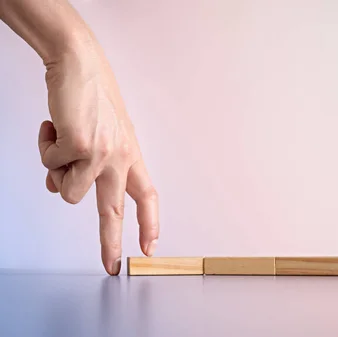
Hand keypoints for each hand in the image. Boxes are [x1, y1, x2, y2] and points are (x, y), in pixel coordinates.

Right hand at [37, 43, 158, 274]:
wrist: (80, 65)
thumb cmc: (91, 98)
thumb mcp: (101, 136)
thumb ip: (86, 167)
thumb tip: (60, 190)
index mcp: (131, 156)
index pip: (146, 196)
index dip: (149, 223)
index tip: (150, 246)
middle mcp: (121, 159)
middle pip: (114, 212)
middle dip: (110, 243)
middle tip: (110, 266)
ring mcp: (102, 154)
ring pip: (68, 192)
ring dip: (56, 171)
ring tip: (61, 141)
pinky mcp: (80, 146)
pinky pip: (51, 166)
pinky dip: (45, 147)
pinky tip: (54, 126)